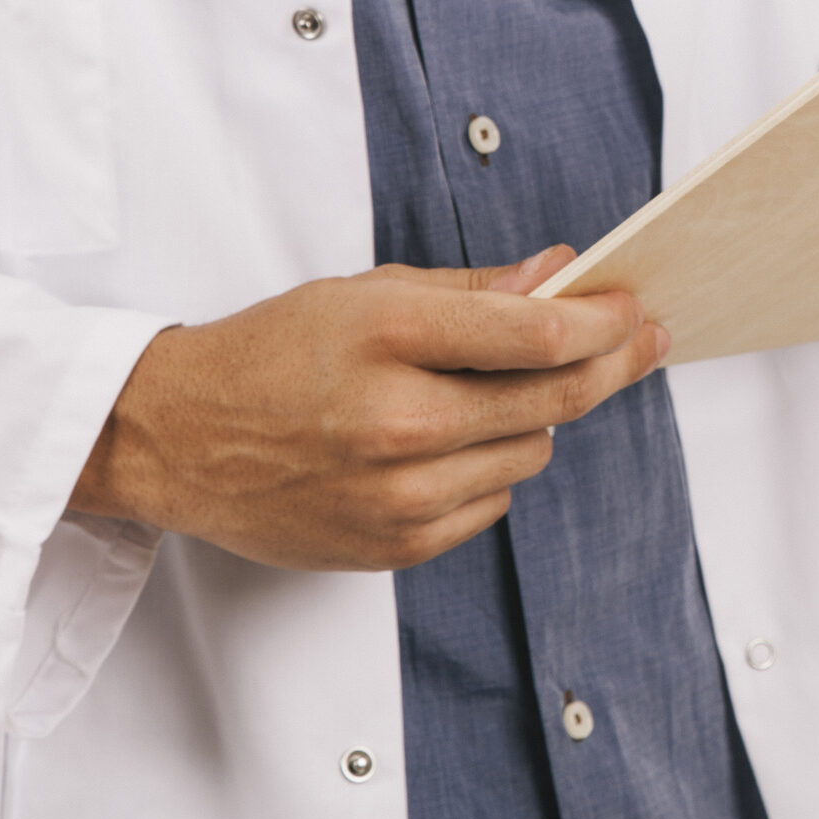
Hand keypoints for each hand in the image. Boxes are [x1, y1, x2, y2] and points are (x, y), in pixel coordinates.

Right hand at [67, 247, 666, 571]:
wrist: (176, 437)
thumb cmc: (276, 351)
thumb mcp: (369, 291)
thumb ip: (475, 289)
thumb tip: (562, 273)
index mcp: (390, 338)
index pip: (539, 335)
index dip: (607, 321)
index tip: (637, 309)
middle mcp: (397, 420)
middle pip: (555, 400)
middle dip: (611, 364)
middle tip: (642, 341)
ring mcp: (396, 493)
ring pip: (534, 454)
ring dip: (535, 421)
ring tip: (491, 393)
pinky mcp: (392, 545)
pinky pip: (492, 504)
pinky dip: (489, 469)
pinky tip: (447, 444)